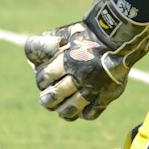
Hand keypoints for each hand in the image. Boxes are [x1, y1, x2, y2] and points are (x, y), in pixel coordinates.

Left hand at [24, 0, 148, 120]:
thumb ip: (43, 46)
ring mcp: (96, 87)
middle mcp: (82, 76)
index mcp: (69, 60)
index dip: (41, 80)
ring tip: (59, 110)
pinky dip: (83, 114)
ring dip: (62, 111)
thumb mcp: (62, 34)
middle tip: (45, 101)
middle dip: (47, 99)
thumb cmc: (86, 34)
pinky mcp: (109, 94)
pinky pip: (92, 112)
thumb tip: (31, 63)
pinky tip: (79, 111)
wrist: (117, 35)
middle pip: (56, 95)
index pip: (44, 78)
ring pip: (73, 108)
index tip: (43, 80)